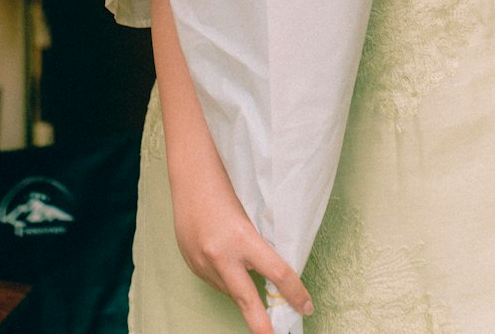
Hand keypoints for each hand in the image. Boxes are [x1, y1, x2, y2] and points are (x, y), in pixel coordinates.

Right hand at [170, 155, 312, 332]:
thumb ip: (256, 243)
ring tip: (251, 285)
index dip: (295, 292)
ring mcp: (202, 262)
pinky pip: (214, 280)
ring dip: (243, 292)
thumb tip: (269, 271)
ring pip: (229, 290)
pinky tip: (228, 264)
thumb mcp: (248, 214)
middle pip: (246, 299)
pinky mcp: (191, 264)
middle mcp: (220, 255)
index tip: (306, 305)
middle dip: (261, 324)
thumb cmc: (224, 186)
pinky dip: (225, 278)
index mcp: (241, 238)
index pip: (276, 272)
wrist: (189, 176)